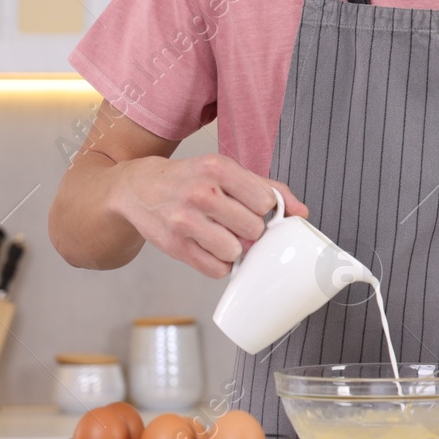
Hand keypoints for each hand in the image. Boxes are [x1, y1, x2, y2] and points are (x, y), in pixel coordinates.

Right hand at [109, 154, 307, 278]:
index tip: (253, 208)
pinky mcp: (174, 246)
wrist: (137, 188)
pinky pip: (216, 269)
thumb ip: (267, 188)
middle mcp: (201, 193)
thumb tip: (301, 212)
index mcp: (218, 168)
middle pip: (254, 229)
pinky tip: (209, 248)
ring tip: (220, 235)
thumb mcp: (226, 171)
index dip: (264, 210)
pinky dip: (218, 264)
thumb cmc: (189, 179)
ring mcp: (184, 221)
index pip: (265, 201)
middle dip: (249, 230)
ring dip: (234, 249)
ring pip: (235, 252)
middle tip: (234, 222)